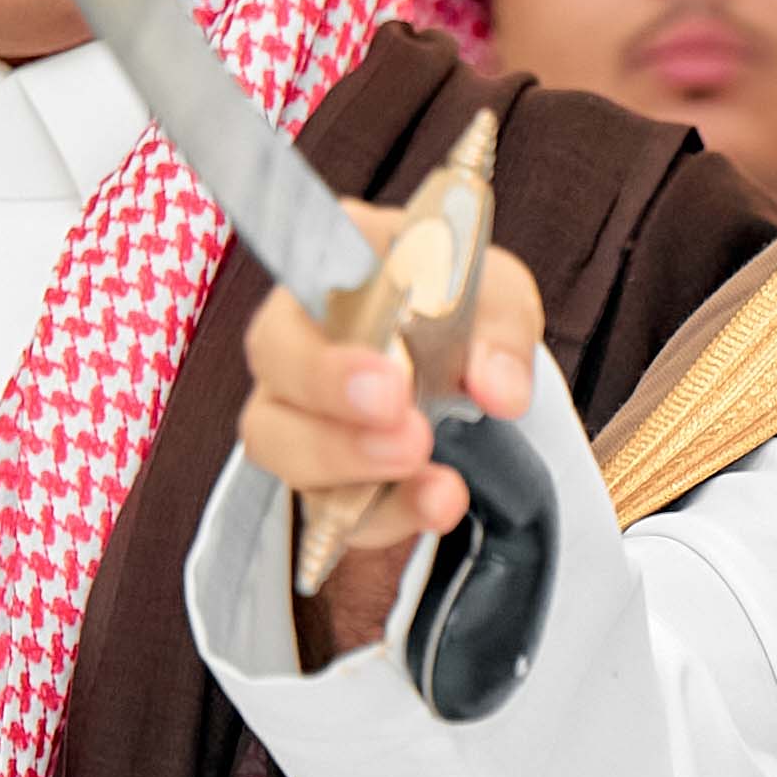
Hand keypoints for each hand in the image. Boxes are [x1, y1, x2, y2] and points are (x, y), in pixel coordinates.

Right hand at [237, 198, 546, 562]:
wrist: (471, 369)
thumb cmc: (467, 310)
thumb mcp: (500, 303)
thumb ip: (501, 336)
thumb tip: (499, 392)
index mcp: (338, 263)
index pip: (305, 269)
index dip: (333, 313)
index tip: (386, 374)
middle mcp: (296, 331)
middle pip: (274, 358)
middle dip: (331, 393)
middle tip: (403, 419)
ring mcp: (292, 406)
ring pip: (277, 438)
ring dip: (348, 460)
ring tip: (427, 468)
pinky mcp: (315, 474)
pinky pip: (325, 503)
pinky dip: (383, 512)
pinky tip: (436, 504)